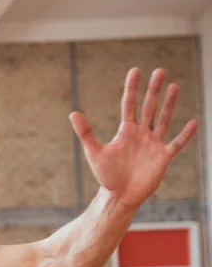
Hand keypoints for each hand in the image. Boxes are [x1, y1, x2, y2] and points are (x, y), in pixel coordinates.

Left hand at [69, 68, 197, 208]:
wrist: (119, 195)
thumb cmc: (106, 175)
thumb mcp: (95, 152)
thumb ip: (86, 133)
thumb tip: (73, 113)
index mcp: (125, 131)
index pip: (130, 104)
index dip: (132, 88)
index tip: (136, 70)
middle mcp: (141, 134)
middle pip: (149, 106)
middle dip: (154, 89)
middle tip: (160, 70)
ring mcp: (153, 144)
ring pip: (163, 119)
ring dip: (169, 104)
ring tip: (174, 86)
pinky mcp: (163, 157)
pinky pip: (176, 143)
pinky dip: (185, 134)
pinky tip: (193, 122)